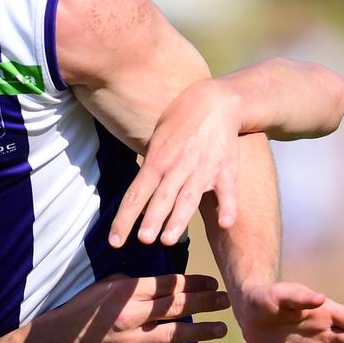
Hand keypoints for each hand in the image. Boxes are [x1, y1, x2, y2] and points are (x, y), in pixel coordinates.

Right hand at [31, 274, 229, 342]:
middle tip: (226, 300)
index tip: (213, 282)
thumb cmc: (86, 305)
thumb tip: (161, 282)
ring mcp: (134, 340)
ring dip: (201, 331)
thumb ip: (134, 283)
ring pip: (175, 334)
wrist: (63, 335)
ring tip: (222, 328)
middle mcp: (133, 315)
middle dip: (205, 303)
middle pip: (177, 307)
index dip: (193, 283)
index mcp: (127, 292)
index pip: (167, 285)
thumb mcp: (107, 283)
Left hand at [110, 78, 239, 247]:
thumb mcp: (157, 140)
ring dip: (179, 219)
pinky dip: (228, 207)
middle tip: (142, 240)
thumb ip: (150, 166)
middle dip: (151, 219)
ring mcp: (203, 169)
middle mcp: (177, 167)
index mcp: (157, 160)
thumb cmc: (180, 122)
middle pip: (161, 197)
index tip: (115, 240)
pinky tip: (226, 223)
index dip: (124, 218)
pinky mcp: (226, 170)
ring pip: (189, 197)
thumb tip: (139, 193)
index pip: (136, 193)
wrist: (215, 102)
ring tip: (169, 240)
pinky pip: (227, 191)